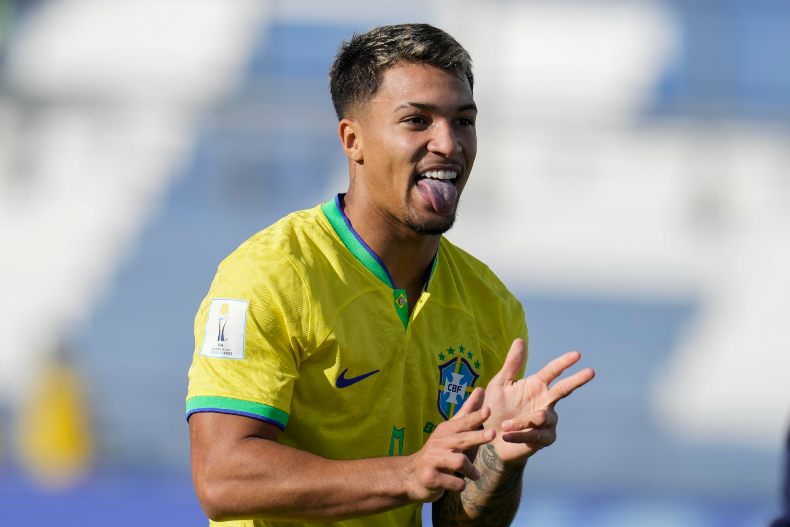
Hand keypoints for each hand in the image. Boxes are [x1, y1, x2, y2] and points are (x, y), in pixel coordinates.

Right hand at [402, 387, 494, 502]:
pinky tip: (460, 484)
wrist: (412, 475)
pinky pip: (454, 482)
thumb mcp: (451, 431)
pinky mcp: (431, 478)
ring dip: (471, 470)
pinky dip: (460, 484)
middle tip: (492, 434)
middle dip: (477, 436)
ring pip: (459, 461)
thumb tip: (481, 390)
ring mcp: (433, 460)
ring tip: (475, 475)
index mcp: (446, 431)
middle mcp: (438, 443)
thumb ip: (467, 412)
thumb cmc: (438, 451)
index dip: (475, 416)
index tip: (488, 411)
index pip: (463, 422)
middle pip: (462, 439)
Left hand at [483, 339, 594, 463]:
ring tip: (506, 425)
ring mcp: (547, 421)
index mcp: (536, 386)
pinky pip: (536, 435)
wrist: (490, 437)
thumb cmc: (495, 409)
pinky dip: (520, 435)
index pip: (552, 371)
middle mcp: (545, 401)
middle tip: (591, 371)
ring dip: (522, 421)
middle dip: (576, 380)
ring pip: (542, 417)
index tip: (577, 354)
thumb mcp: (500, 385)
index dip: (564, 362)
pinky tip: (507, 435)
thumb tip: (520, 340)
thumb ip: (511, 365)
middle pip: (564, 389)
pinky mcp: (544, 438)